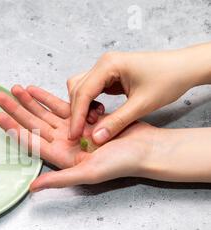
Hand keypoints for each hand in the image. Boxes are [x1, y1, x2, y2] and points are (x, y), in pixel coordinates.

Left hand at [0, 85, 157, 190]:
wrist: (146, 149)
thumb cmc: (121, 164)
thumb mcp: (88, 173)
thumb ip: (58, 179)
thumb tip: (32, 189)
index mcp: (61, 157)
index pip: (31, 141)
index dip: (14, 129)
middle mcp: (64, 143)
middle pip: (34, 124)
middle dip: (16, 110)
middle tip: (0, 96)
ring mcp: (73, 129)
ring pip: (45, 113)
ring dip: (29, 101)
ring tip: (14, 88)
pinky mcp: (83, 118)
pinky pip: (62, 105)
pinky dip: (48, 97)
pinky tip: (34, 89)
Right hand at [68, 42, 210, 144]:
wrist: (185, 68)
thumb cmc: (169, 79)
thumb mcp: (142, 105)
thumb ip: (117, 122)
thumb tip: (96, 137)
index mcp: (109, 65)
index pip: (83, 92)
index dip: (77, 116)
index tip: (74, 134)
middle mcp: (103, 63)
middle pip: (77, 89)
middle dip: (77, 112)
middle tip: (82, 132)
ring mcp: (105, 68)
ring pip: (81, 89)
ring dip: (82, 107)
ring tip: (95, 122)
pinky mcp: (109, 74)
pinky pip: (91, 90)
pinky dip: (90, 103)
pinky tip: (100, 113)